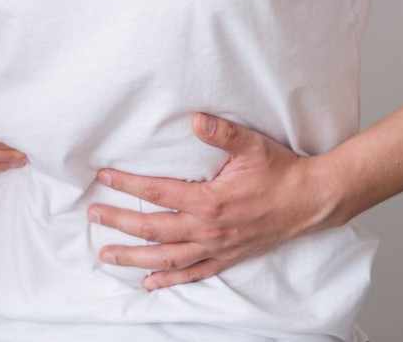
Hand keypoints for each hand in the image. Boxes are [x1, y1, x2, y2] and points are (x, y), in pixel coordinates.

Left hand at [88, 113, 341, 289]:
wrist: (311, 201)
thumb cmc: (281, 171)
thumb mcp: (251, 145)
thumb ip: (221, 133)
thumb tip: (194, 119)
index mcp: (210, 201)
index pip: (157, 193)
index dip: (127, 185)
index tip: (103, 178)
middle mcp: (209, 229)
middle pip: (153, 229)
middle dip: (119, 222)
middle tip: (92, 215)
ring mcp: (217, 247)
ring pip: (166, 257)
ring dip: (133, 256)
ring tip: (106, 255)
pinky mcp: (227, 257)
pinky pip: (192, 273)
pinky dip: (169, 279)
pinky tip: (149, 282)